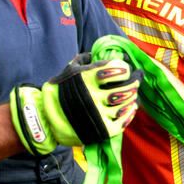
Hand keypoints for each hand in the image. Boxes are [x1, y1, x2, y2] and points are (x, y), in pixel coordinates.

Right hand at [10, 53, 139, 155]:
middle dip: (134, 82)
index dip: (125, 69)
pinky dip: (129, 113)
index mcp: (86, 79)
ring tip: (132, 94)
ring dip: (132, 97)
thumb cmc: (59, 92)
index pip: (117, 70)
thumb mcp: (67, 72)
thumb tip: (94, 53)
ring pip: (125, 103)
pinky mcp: (102, 130)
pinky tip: (130, 108)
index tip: (126, 70)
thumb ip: (82, 61)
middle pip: (125, 87)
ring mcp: (99, 114)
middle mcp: (94, 95)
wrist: (46, 119)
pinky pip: (123, 121)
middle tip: (136, 80)